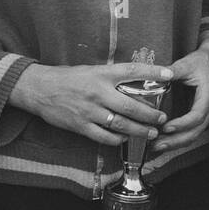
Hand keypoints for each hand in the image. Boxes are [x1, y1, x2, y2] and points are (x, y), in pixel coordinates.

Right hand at [10, 61, 173, 145]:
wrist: (39, 89)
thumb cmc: (67, 77)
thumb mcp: (90, 70)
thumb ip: (110, 77)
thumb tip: (134, 82)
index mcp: (101, 74)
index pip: (132, 71)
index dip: (152, 73)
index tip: (169, 74)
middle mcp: (98, 92)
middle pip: (131, 106)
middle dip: (151, 114)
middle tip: (162, 118)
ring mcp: (90, 111)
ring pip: (121, 124)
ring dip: (139, 130)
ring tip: (151, 132)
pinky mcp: (81, 126)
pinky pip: (105, 136)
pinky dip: (118, 139)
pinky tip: (125, 138)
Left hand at [151, 36, 208, 155]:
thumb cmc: (201, 62)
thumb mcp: (187, 63)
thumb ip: (174, 70)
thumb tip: (159, 74)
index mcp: (208, 95)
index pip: (197, 115)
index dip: (182, 124)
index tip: (166, 127)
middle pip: (195, 131)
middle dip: (175, 141)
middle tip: (156, 145)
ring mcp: (207, 115)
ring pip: (193, 135)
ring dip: (175, 143)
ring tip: (155, 147)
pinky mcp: (201, 117)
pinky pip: (192, 132)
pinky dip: (178, 138)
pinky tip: (163, 141)